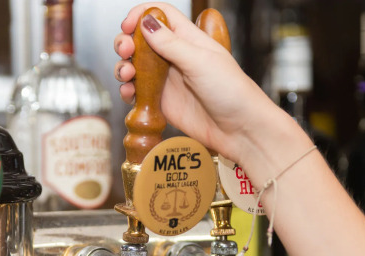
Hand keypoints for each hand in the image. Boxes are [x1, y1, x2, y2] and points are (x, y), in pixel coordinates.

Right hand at [114, 3, 278, 165]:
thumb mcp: (200, 61)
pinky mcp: (162, 103)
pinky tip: (130, 94)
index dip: (141, 15)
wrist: (240, 130)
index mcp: (188, 39)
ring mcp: (167, 81)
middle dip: (126, 42)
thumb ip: (171, 43)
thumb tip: (146, 22)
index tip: (127, 25)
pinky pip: (138, 93)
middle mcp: (175, 57)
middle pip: (141, 40)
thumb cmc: (232, 92)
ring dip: (123, 67)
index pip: (160, 16)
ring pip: (135, 67)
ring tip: (126, 75)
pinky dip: (128, 91)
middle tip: (124, 51)